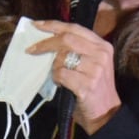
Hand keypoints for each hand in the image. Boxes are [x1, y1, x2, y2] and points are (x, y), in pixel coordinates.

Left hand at [28, 19, 121, 134]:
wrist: (106, 113)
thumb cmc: (95, 87)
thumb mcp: (93, 63)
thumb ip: (78, 49)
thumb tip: (49, 38)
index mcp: (102, 46)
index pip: (74, 28)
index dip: (53, 25)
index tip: (37, 25)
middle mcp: (101, 55)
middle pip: (66, 39)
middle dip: (45, 43)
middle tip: (32, 49)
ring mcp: (95, 70)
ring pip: (62, 58)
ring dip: (54, 67)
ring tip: (59, 75)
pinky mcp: (87, 85)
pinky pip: (61, 74)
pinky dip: (56, 79)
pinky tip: (61, 84)